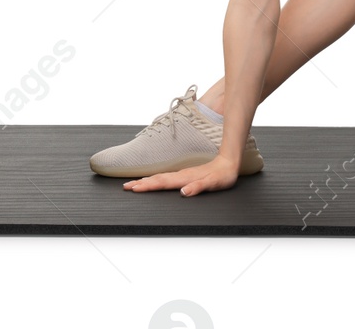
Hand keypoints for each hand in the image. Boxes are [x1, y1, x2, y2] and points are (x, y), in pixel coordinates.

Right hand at [122, 155, 238, 196]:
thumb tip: (184, 192)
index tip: (133, 188)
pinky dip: (155, 179)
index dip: (147, 186)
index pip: (162, 182)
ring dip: (146, 181)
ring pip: (160, 177)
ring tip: (133, 184)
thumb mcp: (213, 183)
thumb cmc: (222, 175)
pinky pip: (166, 177)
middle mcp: (181, 175)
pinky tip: (151, 181)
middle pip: (157, 179)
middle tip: (126, 186)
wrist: (229, 162)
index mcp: (184, 178)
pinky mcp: (184, 175)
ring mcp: (182, 174)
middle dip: (141, 183)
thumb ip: (198, 187)